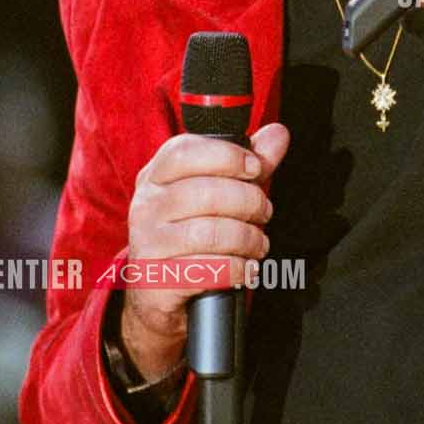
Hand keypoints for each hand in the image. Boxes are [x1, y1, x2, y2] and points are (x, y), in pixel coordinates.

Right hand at [119, 122, 289, 377]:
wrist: (157, 290)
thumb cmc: (191, 230)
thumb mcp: (216, 190)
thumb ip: (247, 162)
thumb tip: (277, 133)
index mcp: (156, 176)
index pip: (184, 151)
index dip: (227, 156)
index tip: (255, 168)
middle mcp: (146, 205)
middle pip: (208, 193)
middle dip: (250, 203)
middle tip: (264, 213)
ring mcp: (148, 242)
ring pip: (212, 233)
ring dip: (249, 239)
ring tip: (258, 244)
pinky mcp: (157, 278)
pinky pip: (210, 269)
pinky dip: (238, 269)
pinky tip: (245, 268)